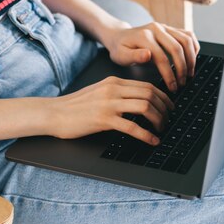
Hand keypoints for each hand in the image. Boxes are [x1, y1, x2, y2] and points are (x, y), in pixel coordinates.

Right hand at [49, 76, 173, 143]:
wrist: (53, 113)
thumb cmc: (74, 107)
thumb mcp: (98, 93)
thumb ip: (116, 94)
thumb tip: (137, 102)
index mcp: (113, 82)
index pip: (147, 85)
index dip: (163, 97)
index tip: (169, 107)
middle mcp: (113, 90)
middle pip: (150, 94)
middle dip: (165, 108)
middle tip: (169, 120)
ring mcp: (108, 104)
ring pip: (145, 107)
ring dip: (159, 120)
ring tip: (161, 129)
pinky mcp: (103, 119)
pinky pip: (132, 127)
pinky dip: (146, 135)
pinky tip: (152, 141)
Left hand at [102, 22, 199, 91]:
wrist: (120, 36)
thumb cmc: (120, 49)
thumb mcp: (121, 55)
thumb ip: (133, 56)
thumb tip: (148, 55)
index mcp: (144, 36)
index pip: (162, 57)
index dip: (169, 74)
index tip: (173, 87)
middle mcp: (157, 28)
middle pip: (177, 48)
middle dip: (182, 68)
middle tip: (182, 82)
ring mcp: (165, 26)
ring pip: (186, 40)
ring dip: (191, 58)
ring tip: (189, 73)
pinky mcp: (170, 28)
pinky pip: (188, 35)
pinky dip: (193, 47)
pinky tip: (191, 60)